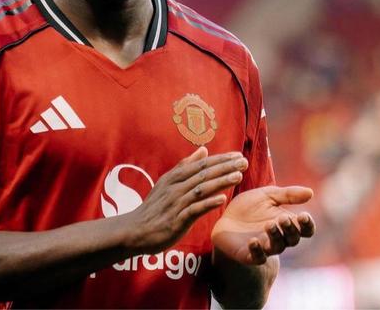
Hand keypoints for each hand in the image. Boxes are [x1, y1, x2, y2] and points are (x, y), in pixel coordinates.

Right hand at [124, 146, 247, 254]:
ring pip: (201, 189)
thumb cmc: (154, 208)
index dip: (220, 159)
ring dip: (220, 182)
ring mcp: (176, 203)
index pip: (201, 165)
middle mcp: (176, 187)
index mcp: (174, 177)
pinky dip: (208, 204)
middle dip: (225, 167)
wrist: (135, 230)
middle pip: (203, 174)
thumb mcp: (166, 183)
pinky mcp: (177, 220)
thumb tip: (203, 149)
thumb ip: (185, 166)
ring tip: (238, 176)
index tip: (238, 155)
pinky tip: (222, 199)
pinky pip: (195, 209)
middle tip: (244, 162)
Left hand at [211, 185, 315, 264]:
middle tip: (283, 218)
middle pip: (293, 238)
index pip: (305, 229)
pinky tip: (253, 241)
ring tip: (269, 225)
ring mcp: (265, 247)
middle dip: (290, 228)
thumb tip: (310, 192)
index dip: (307, 225)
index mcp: (286, 223)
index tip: (303, 216)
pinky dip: (257, 251)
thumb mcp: (267, 195)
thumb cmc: (249, 207)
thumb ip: (287, 194)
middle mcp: (279, 238)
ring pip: (277, 247)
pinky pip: (257, 258)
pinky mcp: (249, 255)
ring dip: (275, 236)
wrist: (224, 218)